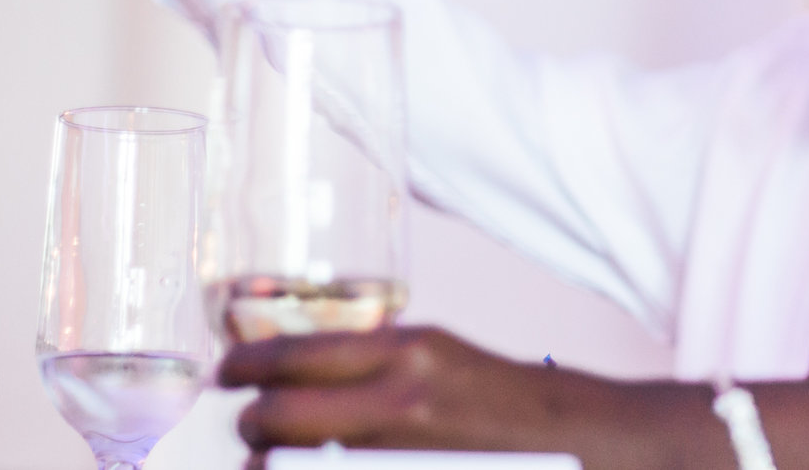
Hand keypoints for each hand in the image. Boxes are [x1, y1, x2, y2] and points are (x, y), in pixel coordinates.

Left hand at [223, 327, 710, 469]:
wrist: (584, 442)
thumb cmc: (510, 405)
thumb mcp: (442, 361)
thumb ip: (377, 368)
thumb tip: (298, 385)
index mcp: (407, 350)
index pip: (295, 355)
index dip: (243, 370)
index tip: (224, 377)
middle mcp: (399, 395)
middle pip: (278, 416)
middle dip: (248, 432)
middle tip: (244, 434)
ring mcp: (400, 448)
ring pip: (291, 466)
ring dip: (269, 468)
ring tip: (265, 466)